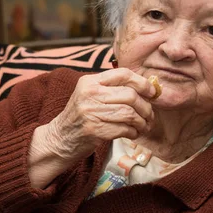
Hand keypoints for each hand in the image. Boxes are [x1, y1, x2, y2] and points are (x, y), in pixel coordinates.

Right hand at [28, 68, 155, 187]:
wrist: (60, 139)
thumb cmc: (81, 117)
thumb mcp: (91, 96)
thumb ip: (112, 89)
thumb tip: (147, 88)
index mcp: (90, 82)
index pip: (123, 74)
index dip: (142, 83)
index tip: (152, 92)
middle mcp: (90, 94)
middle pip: (130, 96)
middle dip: (146, 107)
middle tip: (150, 116)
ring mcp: (91, 112)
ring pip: (130, 113)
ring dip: (142, 122)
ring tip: (144, 126)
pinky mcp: (95, 130)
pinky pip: (124, 129)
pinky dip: (134, 133)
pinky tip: (133, 134)